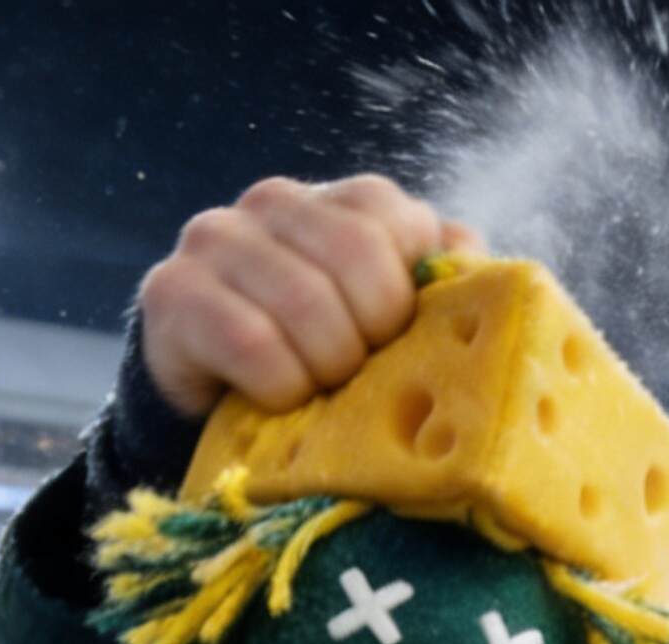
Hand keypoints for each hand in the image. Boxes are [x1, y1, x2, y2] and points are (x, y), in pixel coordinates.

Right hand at [137, 173, 485, 418]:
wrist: (230, 416)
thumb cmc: (336, 373)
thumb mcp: (401, 335)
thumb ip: (450, 297)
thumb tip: (495, 279)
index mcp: (348, 205)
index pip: (398, 223)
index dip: (406, 300)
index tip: (394, 345)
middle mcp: (278, 202)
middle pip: (357, 256)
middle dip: (369, 340)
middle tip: (355, 379)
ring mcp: (219, 239)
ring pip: (304, 301)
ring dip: (323, 370)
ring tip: (316, 394)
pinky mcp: (173, 292)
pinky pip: (248, 341)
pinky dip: (277, 387)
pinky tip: (276, 402)